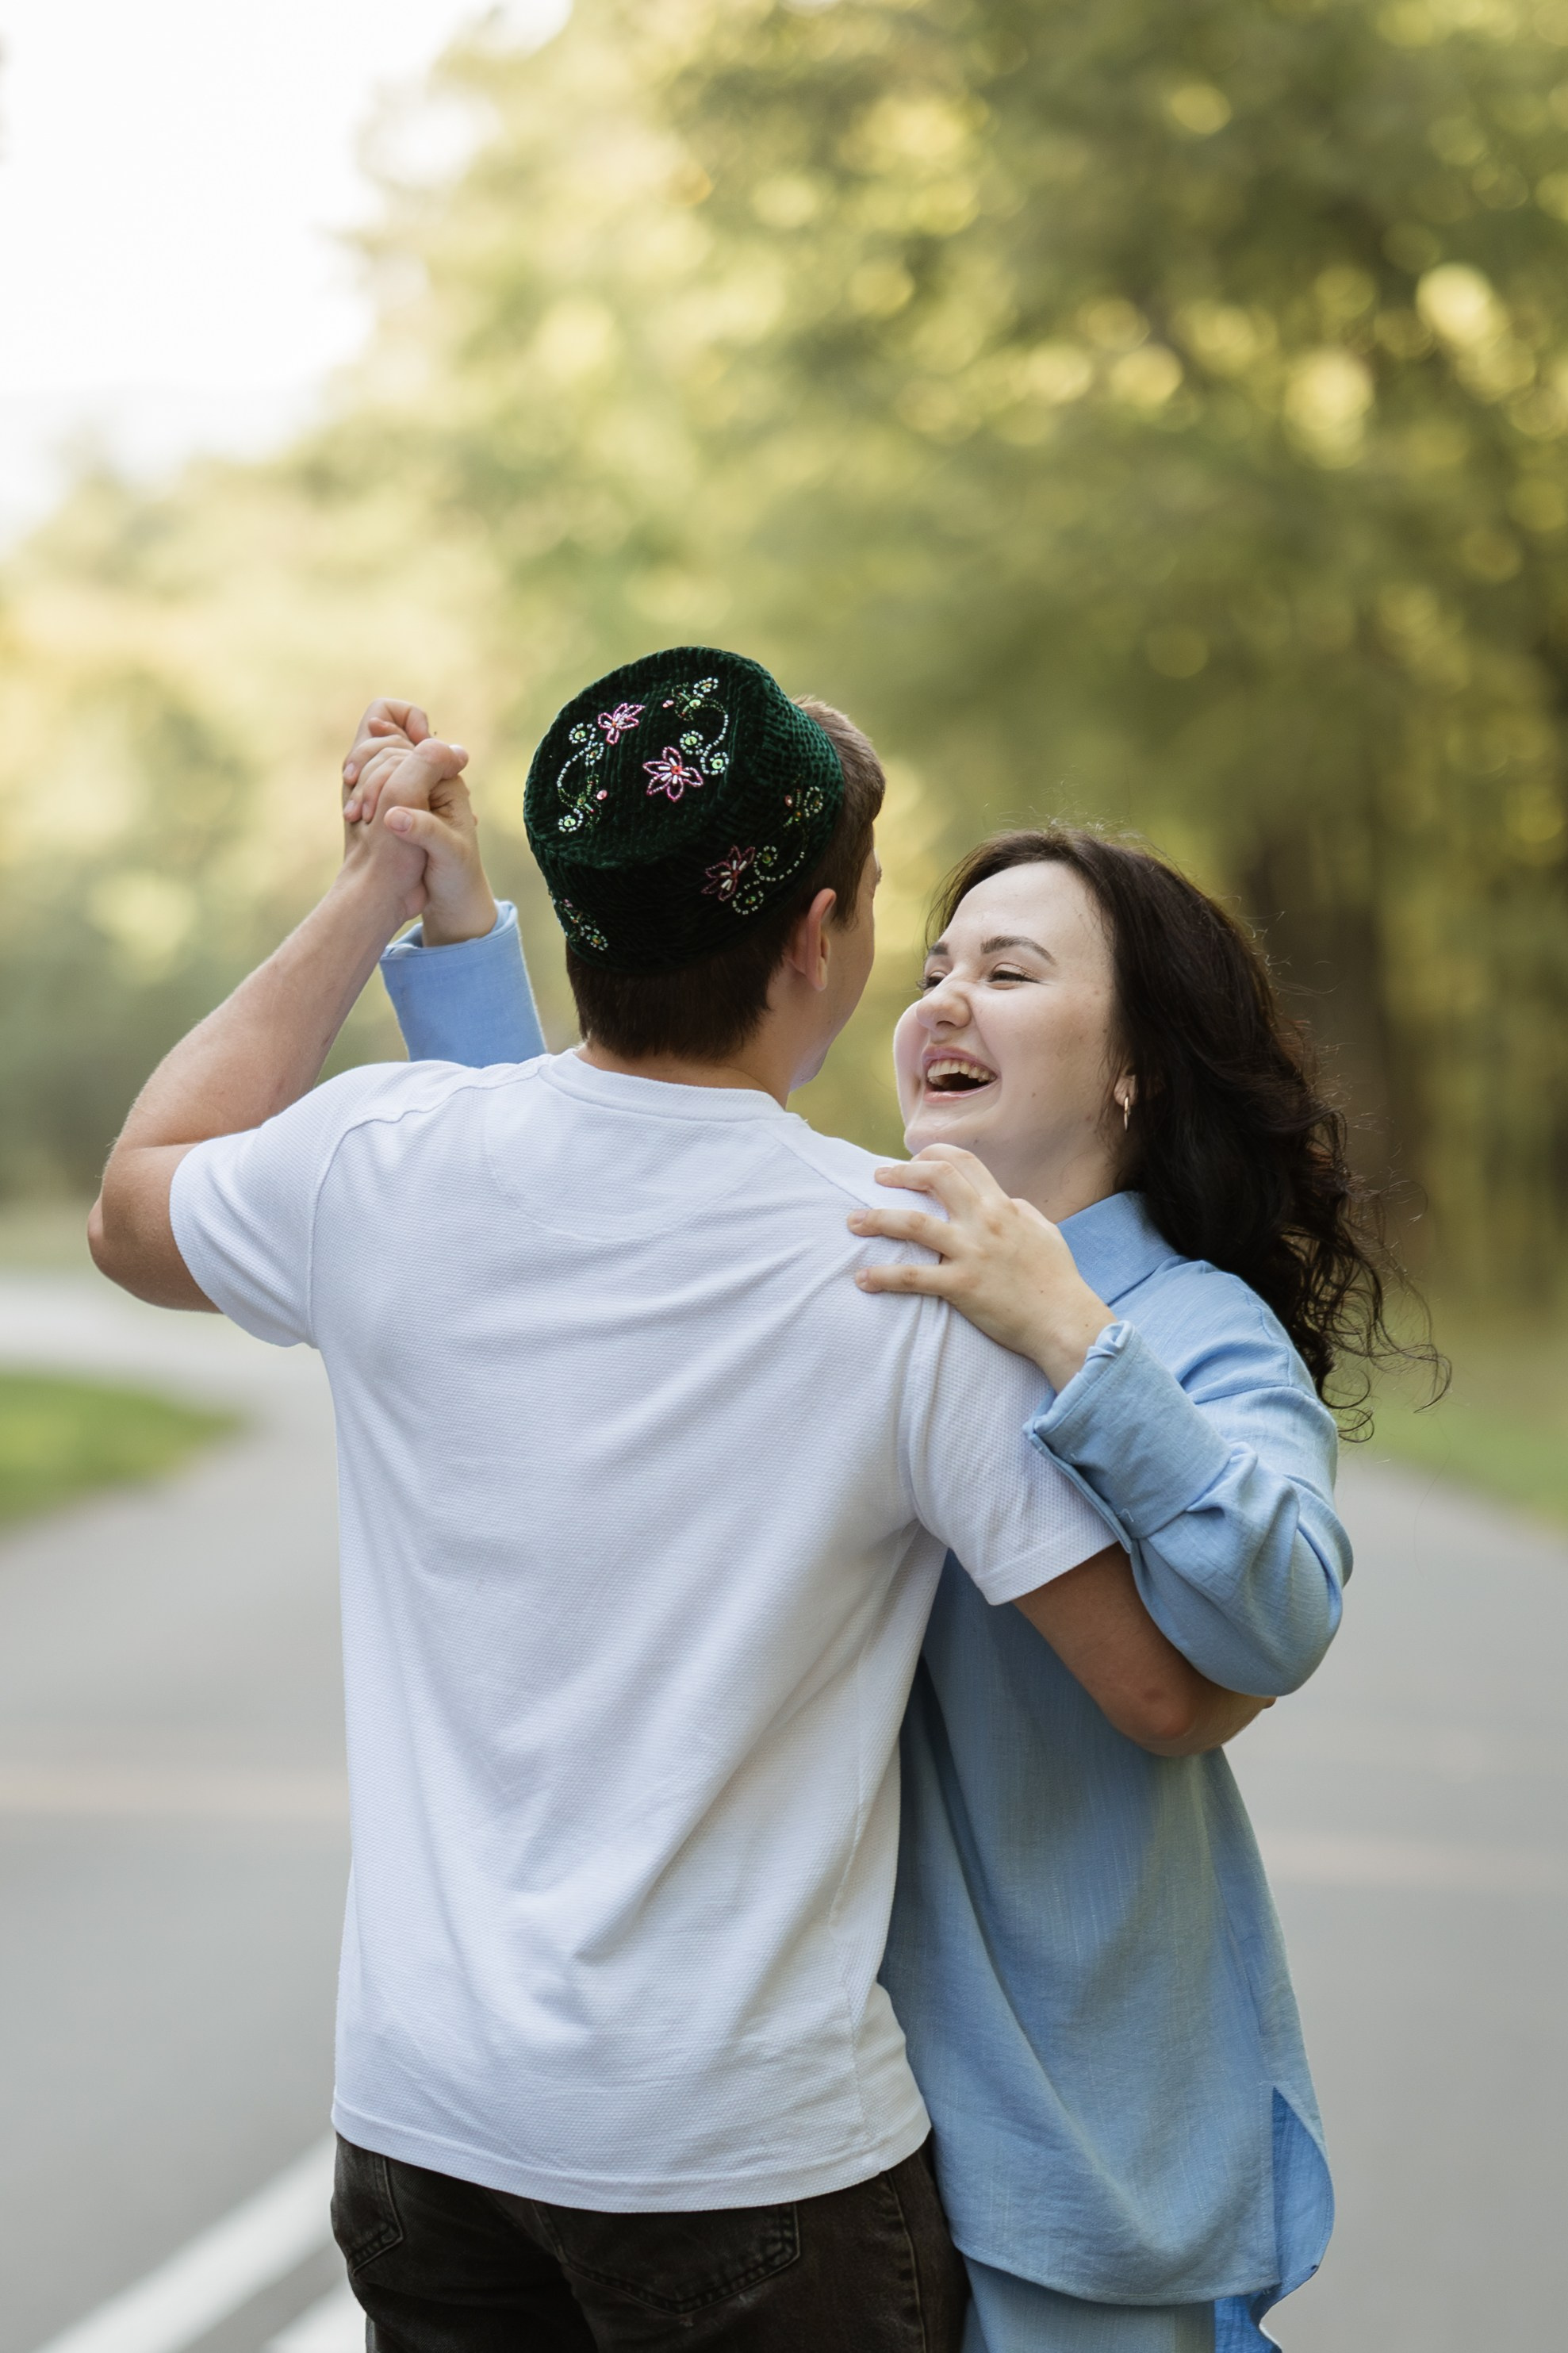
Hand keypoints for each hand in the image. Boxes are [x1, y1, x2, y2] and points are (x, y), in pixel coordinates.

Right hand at [339, 699, 498, 946]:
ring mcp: (413, 796)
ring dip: (362, 784)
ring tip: (352, 814)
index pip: (416, 747)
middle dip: (369, 765)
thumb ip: (425, 829)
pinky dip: (360, 797)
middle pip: (392, 752)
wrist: (448, 898)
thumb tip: (394, 817)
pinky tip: (350, 816)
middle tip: (349, 786)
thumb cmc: (455, 873)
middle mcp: (430, 785)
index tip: (356, 770)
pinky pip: (374, 789)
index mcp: (448, 785)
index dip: (385, 751)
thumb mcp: (446, 851)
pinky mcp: (399, 810)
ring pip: (379, 769)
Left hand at [847, 1144, 1116, 1390]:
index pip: (964, 1162)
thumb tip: (1005, 1201)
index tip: (913, 1161)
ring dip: (877, 1219)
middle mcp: (985, 1221)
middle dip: (900, 1173)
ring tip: (853, 1222)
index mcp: (1003, 1206)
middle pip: (936, 1177)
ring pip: (913, 1224)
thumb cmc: (1057, 1279)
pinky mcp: (961, 1286)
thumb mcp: (1045, 1232)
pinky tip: (863, 1278)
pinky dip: (883, 1276)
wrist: (1064, 1321)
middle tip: (877, 1178)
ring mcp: (971, 1253)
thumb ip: (1020, 1212)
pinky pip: (913, 1277)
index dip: (933, 1154)